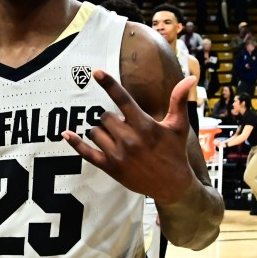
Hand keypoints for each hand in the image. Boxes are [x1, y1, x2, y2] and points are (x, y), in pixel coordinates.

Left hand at [62, 71, 196, 204]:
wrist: (172, 185)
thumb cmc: (175, 152)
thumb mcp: (178, 126)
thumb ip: (179, 101)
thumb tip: (190, 77)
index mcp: (145, 126)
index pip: (123, 100)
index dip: (109, 84)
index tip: (96, 72)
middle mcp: (130, 139)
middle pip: (104, 116)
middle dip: (111, 118)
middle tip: (125, 127)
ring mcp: (118, 155)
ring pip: (95, 132)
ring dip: (101, 131)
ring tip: (117, 138)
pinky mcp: (110, 168)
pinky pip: (87, 153)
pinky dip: (75, 143)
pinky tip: (66, 134)